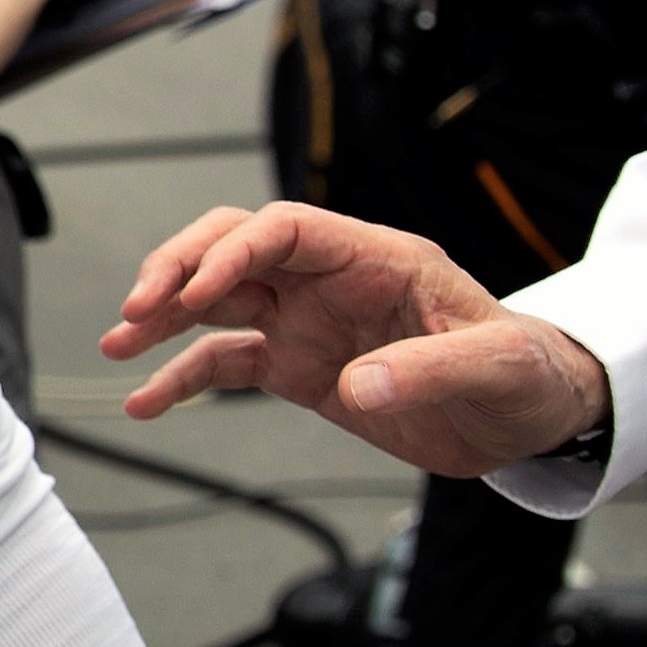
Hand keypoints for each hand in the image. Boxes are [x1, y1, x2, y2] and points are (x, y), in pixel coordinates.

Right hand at [99, 201, 611, 475]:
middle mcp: (329, 281)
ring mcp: (308, 322)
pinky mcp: (300, 368)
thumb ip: (431, 370)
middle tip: (137, 310)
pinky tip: (145, 403)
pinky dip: (182, 379)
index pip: (285, 229)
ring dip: (162, 318)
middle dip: (177, 270)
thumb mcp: (496, 368)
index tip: (196, 295)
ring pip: (216, 301)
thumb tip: (358, 385)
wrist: (530, 417)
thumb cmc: (525, 375)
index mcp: (375, 258)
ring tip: (116, 345)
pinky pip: (226, 363)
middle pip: (233, 249)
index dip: (234, 252)